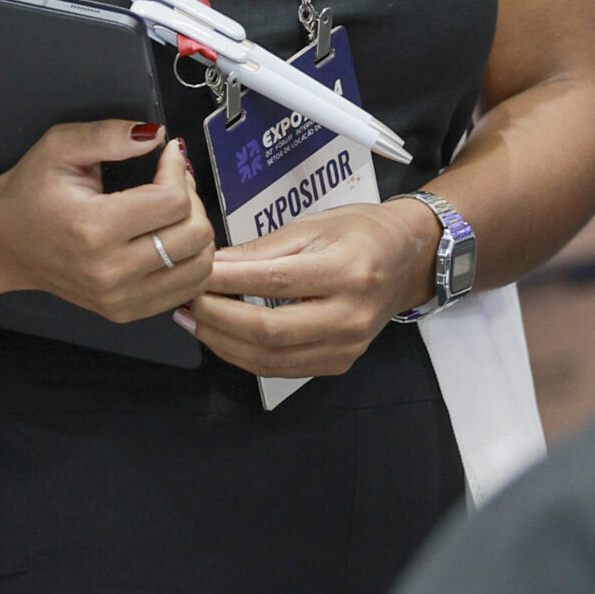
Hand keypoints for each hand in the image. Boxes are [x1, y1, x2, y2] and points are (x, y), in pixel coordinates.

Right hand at [0, 121, 212, 323]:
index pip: (173, 202)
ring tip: (170, 211)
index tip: (167, 156)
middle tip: (171, 182)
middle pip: (194, 235)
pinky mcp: (125, 311)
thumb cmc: (31, 193)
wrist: (5, 243)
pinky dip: (189, 261)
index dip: (178, 170)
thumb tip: (156, 136)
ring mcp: (119, 297)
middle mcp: (110, 271)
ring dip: (196, 231)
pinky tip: (169, 238)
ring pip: (199, 266)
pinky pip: (186, 289)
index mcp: (94, 228)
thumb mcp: (59, 147)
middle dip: (192, 199)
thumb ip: (108, 135)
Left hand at [189, 199, 439, 378]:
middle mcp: (351, 315)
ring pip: (271, 359)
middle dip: (218, 318)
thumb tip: (212, 264)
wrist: (407, 259)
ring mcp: (347, 346)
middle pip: (270, 331)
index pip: (275, 281)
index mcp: (348, 271)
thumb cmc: (361, 232)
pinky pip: (282, 368)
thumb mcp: (313, 225)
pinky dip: (245, 355)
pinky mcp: (340, 363)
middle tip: (187, 302)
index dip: (228, 281)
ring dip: (224, 343)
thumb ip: (261, 249)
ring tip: (194, 321)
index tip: (196, 273)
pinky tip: (223, 337)